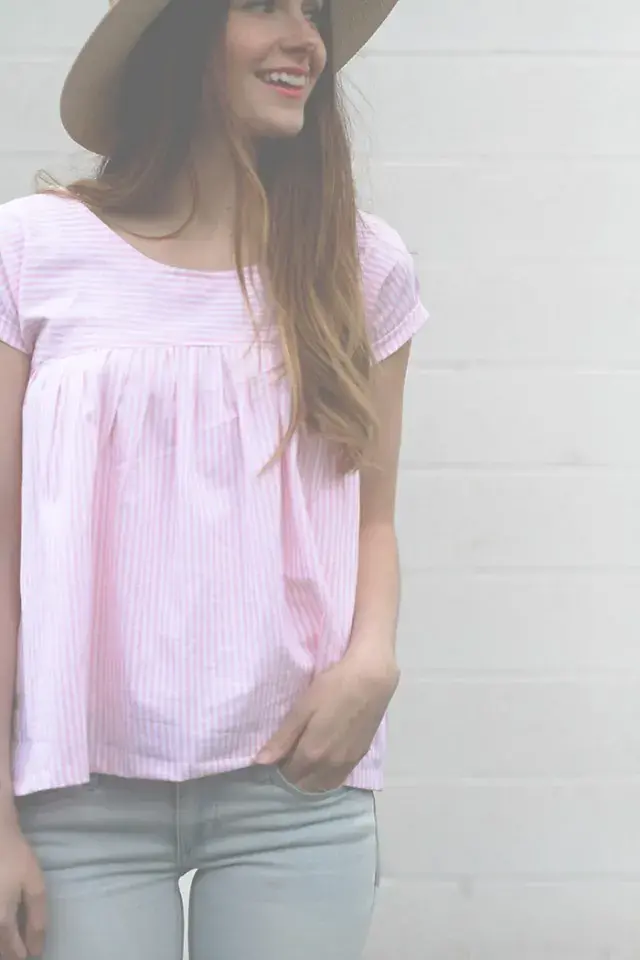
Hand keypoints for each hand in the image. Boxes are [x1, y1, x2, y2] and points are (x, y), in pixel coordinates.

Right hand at [0, 821, 45, 959]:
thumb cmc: (14, 857)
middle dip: (7, 952)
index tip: (28, 956)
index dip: (20, 955)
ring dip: (1, 941)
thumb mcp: (33, 885)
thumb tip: (36, 949)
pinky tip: (3, 922)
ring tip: (10, 941)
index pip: (10, 951)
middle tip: (18, 951)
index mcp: (1, 920)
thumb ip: (36, 918)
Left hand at [256, 648, 399, 792]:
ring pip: (323, 785)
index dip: (279, 765)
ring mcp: (347, 763)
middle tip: (290, 753)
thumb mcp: (303, 708)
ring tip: (306, 758)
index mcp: (312, 754)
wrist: (372, 680)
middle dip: (294, 774)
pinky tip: (325, 759)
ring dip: (311, 778)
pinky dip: (327, 776)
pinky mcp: (360, 756)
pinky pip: (339, 778)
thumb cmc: (333, 688)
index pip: (288, 775)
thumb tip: (259, 762)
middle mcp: (330, 766)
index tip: (278, 751)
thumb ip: (282, 738)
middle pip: (305, 784)